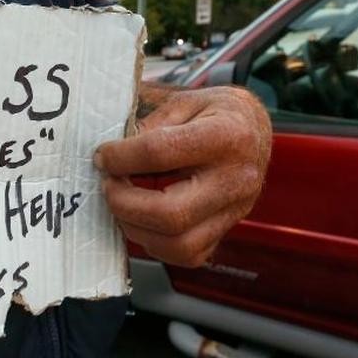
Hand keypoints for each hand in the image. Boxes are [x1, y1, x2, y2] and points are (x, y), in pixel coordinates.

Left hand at [96, 85, 271, 267]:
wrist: (254, 129)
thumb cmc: (217, 113)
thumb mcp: (184, 101)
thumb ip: (148, 126)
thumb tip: (112, 156)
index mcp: (226, 136)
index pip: (159, 153)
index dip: (120, 157)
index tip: (103, 157)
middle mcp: (236, 179)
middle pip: (171, 214)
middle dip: (124, 203)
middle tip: (108, 186)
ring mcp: (235, 210)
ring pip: (178, 243)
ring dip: (136, 228)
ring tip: (122, 203)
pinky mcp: (227, 230)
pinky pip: (187, 255)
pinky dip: (156, 243)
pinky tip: (144, 220)